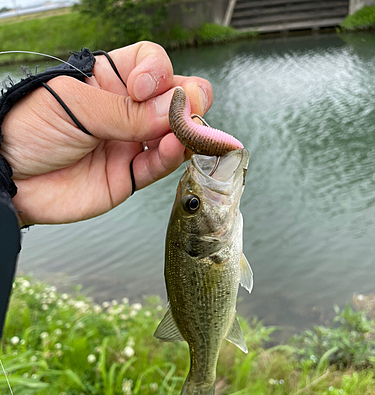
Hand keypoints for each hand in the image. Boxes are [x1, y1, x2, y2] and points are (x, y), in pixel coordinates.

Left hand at [0, 42, 212, 225]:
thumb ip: (126, 112)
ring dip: (187, 131)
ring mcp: (129, 144)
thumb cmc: (30, 128)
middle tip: (187, 109)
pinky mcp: (128, 175)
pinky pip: (158, 166)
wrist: (10, 175)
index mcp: (109, 81)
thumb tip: (176, 108)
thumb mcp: (76, 106)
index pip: (151, 63)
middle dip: (188, 100)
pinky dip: (171, 158)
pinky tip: (177, 148)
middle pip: (174, 98)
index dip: (158, 71)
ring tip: (186, 132)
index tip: (143, 87)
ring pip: (174, 135)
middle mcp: (126, 111)